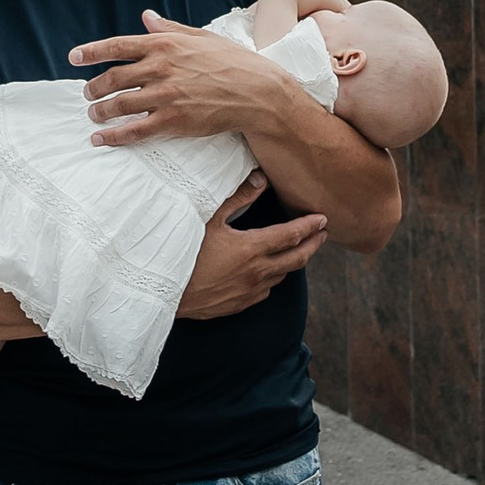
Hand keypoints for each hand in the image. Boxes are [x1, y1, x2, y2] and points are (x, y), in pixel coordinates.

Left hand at [74, 10, 276, 146]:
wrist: (257, 92)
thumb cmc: (232, 62)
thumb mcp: (201, 36)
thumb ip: (169, 27)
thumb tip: (146, 16)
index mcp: (165, 44)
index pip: (118, 45)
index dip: (91, 52)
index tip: (73, 57)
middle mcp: (161, 67)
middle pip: (113, 77)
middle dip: (94, 87)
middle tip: (88, 94)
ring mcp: (166, 95)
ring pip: (119, 104)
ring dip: (100, 111)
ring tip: (93, 115)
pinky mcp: (173, 121)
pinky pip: (134, 130)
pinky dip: (114, 136)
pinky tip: (101, 140)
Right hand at [176, 176, 327, 317]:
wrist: (161, 291)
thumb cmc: (181, 249)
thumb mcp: (208, 217)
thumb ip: (238, 198)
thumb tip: (261, 179)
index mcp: (252, 248)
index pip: (292, 235)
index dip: (310, 226)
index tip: (323, 219)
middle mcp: (256, 273)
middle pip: (297, 259)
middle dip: (314, 245)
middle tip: (324, 234)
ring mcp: (248, 292)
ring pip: (282, 276)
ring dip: (293, 262)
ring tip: (298, 250)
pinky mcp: (238, 305)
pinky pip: (265, 291)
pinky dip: (273, 278)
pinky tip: (268, 273)